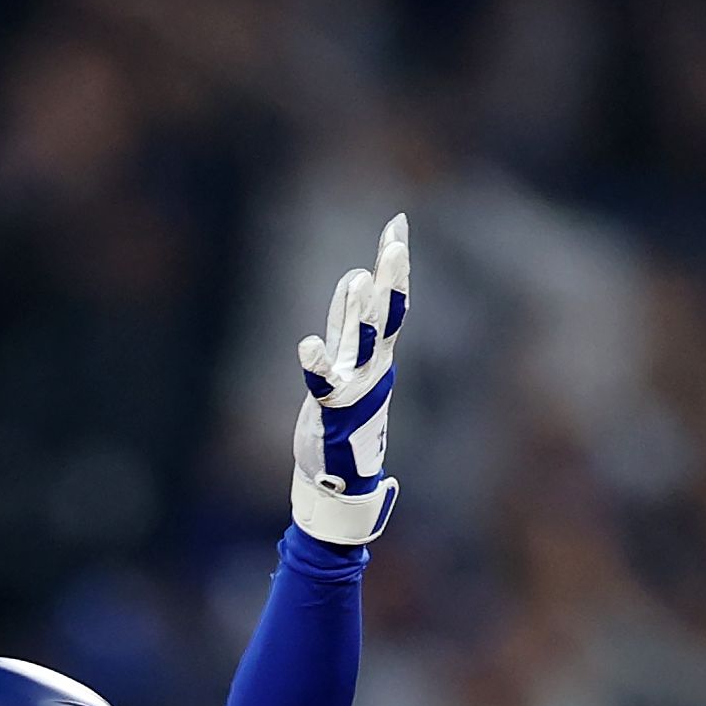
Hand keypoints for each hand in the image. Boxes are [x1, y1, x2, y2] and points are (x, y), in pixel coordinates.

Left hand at [292, 215, 408, 547]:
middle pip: (384, 317)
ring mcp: (354, 388)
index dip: (394, 264)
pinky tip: (307, 346)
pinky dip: (316, 365)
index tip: (398, 225)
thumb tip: (360, 274)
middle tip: (396, 246)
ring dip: (362, 313)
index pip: (390, 301)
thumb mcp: (350, 362)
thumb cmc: (344, 422)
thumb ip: (351, 321)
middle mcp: (371, 368)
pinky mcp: (331, 410)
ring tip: (363, 279)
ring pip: (361, 344)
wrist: (338, 480)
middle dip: (391, 282)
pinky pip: (323, 383)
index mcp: (377, 356)